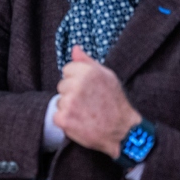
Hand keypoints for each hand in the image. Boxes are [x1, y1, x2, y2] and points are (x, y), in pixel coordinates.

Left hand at [56, 45, 145, 159]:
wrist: (123, 131)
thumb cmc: (115, 102)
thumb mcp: (107, 77)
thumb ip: (87, 62)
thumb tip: (74, 49)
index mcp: (87, 72)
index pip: (67, 70)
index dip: (77, 80)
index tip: (89, 89)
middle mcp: (77, 85)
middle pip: (62, 85)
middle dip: (72, 93)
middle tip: (89, 102)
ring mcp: (69, 102)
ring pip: (59, 101)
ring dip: (69, 107)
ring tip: (87, 112)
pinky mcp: (63, 119)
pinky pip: (56, 116)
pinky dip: (66, 121)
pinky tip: (81, 122)